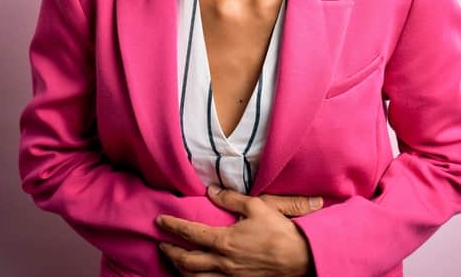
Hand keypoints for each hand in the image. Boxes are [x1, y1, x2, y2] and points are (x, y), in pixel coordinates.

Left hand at [155, 185, 320, 275]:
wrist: (299, 258)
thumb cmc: (279, 231)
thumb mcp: (257, 206)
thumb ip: (231, 199)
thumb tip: (211, 191)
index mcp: (224, 240)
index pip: (190, 233)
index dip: (172, 226)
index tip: (160, 221)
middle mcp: (222, 262)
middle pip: (185, 261)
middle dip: (169, 252)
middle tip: (161, 244)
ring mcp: (229, 276)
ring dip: (179, 269)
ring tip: (173, 261)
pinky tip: (193, 275)